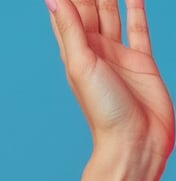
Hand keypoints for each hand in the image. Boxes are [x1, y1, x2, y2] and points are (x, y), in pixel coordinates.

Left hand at [47, 0, 173, 165]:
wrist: (134, 140)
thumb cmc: (104, 110)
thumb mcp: (82, 65)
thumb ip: (70, 30)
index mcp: (76, 54)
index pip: (66, 14)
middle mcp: (95, 52)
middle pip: (88, 9)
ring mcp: (118, 55)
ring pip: (112, 13)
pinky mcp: (141, 60)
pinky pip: (139, 26)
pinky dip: (136, 6)